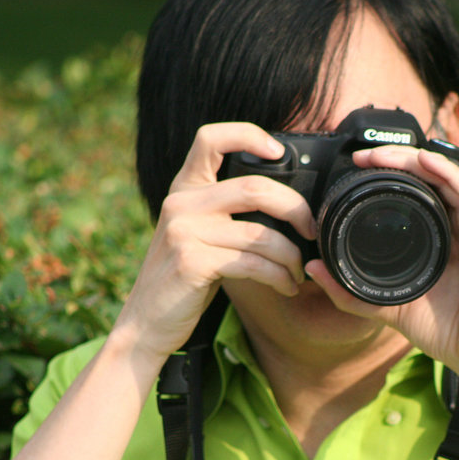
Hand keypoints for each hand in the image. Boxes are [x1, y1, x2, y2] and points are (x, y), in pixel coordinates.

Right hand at [113, 123, 316, 370]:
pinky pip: (253, 263)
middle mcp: (181, 203)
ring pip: (261, 233)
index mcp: (184, 189)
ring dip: (291, 255)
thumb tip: (285, 206)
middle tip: (311, 230)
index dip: (248, 135)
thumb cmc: (183, 281)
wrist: (146, 324)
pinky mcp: (193, 262)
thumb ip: (225, 212)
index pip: (210, 138)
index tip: (279, 152)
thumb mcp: (197, 235)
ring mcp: (184, 231)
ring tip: (298, 271)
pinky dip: (279, 276)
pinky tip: (286, 286)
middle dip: (296, 210)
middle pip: (256, 188)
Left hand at [304, 145, 458, 395]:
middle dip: (398, 160)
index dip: (390, 173)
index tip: (357, 166)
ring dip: (418, 160)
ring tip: (385, 154)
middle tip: (365, 156)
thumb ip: (350, 291)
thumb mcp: (386, 308)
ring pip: (450, 179)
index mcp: (441, 237)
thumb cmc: (444, 333)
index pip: (418, 192)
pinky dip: (449, 175)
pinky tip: (427, 164)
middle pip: (432, 179)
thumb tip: (312, 268)